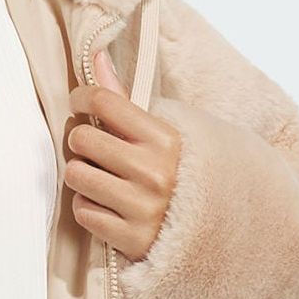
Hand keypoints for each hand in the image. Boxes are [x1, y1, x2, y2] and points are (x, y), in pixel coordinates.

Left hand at [63, 50, 182, 262]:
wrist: (222, 228)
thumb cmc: (186, 173)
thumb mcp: (168, 132)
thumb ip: (125, 99)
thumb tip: (96, 59)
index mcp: (166, 139)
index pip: (104, 102)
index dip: (82, 99)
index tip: (80, 104)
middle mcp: (153, 173)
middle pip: (82, 139)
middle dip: (82, 141)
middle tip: (94, 147)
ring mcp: (142, 208)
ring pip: (76, 176)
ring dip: (82, 175)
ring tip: (101, 177)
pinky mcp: (131, 239)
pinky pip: (83, 212)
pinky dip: (88, 206)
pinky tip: (107, 204)